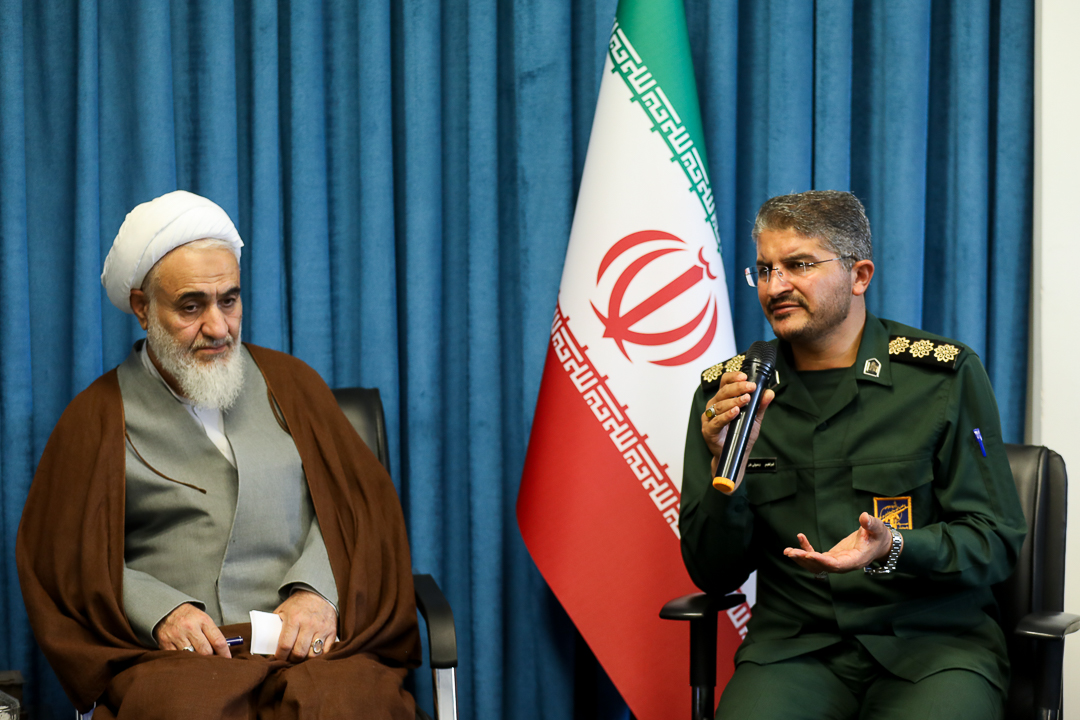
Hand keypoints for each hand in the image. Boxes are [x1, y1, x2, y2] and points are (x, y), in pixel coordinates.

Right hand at [154, 603, 230, 657]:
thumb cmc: (188, 616)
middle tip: (212, 659)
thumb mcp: (203, 619)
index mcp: (203, 620)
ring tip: (199, 657)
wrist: (166, 610)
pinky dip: (184, 658)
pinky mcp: (166, 643)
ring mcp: (177, 636)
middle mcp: (190, 628)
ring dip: (197, 659)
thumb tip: (222, 650)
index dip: (225, 653)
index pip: (218, 641)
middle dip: (211, 657)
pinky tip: (186, 655)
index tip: (228, 659)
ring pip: (192, 656)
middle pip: (206, 651)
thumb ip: (212, 633)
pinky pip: (179, 657)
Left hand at [274, 589, 337, 661]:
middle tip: (289, 659)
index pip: (285, 645)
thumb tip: (265, 645)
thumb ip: (275, 626)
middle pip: (299, 653)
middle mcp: (309, 624)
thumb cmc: (297, 605)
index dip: (280, 656)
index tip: (278, 659)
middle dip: (292, 660)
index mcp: (294, 619)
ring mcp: (322, 628)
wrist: (318, 593)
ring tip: (300, 657)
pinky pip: (326, 651)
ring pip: (313, 655)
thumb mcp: (283, 610)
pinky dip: (319, 656)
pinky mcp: (332, 631)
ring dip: (305, 659)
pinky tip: (312, 654)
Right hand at [701, 371, 774, 483]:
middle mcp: (714, 406)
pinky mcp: (708, 430)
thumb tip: (769, 393)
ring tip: (746, 399)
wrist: (736, 455)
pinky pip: (716, 421)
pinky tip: (735, 412)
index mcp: (723, 399)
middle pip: (723, 391)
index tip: (745, 376)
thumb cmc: (740, 435)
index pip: (725, 382)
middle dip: (738, 388)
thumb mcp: (753, 418)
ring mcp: (709, 418)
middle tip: (751, 387)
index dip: (733, 377)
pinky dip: (726, 415)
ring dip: (733, 401)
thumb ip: (760, 406)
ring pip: (719, 404)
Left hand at [783, 512, 898, 575]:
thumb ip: (871, 523)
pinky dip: (807, 548)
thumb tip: (864, 516)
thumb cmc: (878, 535)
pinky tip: (800, 537)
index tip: (810, 555)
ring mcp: (837, 562)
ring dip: (801, 559)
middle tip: (791, 552)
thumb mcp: (877, 528)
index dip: (823, 561)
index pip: (837, 564)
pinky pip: (817, 556)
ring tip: (787, 551)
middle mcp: (845, 565)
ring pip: (816, 565)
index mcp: (856, 560)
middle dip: (806, 560)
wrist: (878, 543)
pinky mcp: (832, 558)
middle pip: (823, 566)